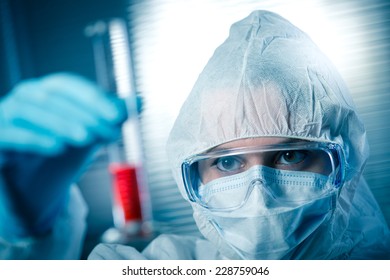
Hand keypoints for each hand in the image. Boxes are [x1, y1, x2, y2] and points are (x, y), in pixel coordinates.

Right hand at [0, 73, 128, 236]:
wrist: (35, 181)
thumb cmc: (64, 151)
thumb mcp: (91, 133)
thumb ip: (112, 117)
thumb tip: (140, 101)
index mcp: (47, 91)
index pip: (68, 86)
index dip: (94, 98)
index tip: (119, 115)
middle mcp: (24, 97)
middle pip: (51, 97)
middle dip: (84, 114)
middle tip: (110, 132)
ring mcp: (5, 116)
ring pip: (30, 112)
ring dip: (61, 123)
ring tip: (86, 138)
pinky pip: (8, 134)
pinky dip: (33, 139)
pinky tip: (57, 148)